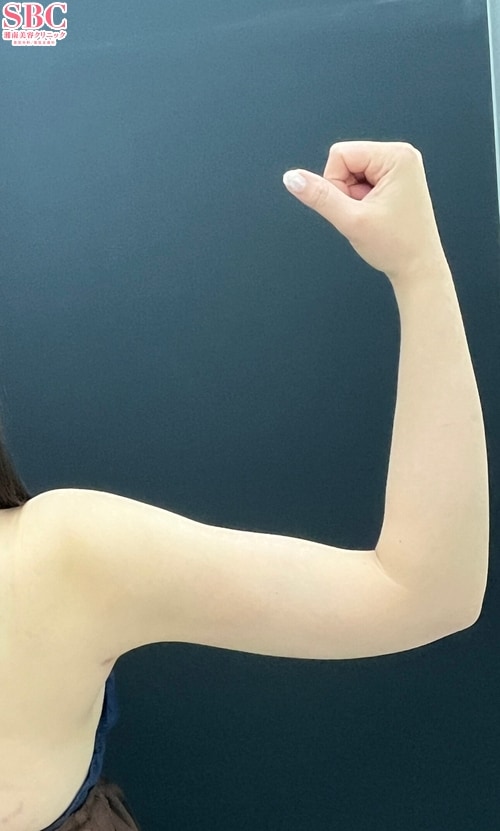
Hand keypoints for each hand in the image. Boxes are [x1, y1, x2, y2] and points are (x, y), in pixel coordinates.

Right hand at [283, 141, 445, 281]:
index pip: (339, 154)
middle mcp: (401, 155)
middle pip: (345, 161)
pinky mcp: (396, 180)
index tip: (355, 207)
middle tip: (366, 214)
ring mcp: (400, 167)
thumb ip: (319, 196)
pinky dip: (361, 201)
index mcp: (396, 156)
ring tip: (373, 216)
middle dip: (346, 192)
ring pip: (351, 173)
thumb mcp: (351, 220)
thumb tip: (291, 178)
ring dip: (353, 198)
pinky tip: (376, 216)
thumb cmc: (397, 246)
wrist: (418, 269)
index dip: (335, 184)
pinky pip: (362, 182)